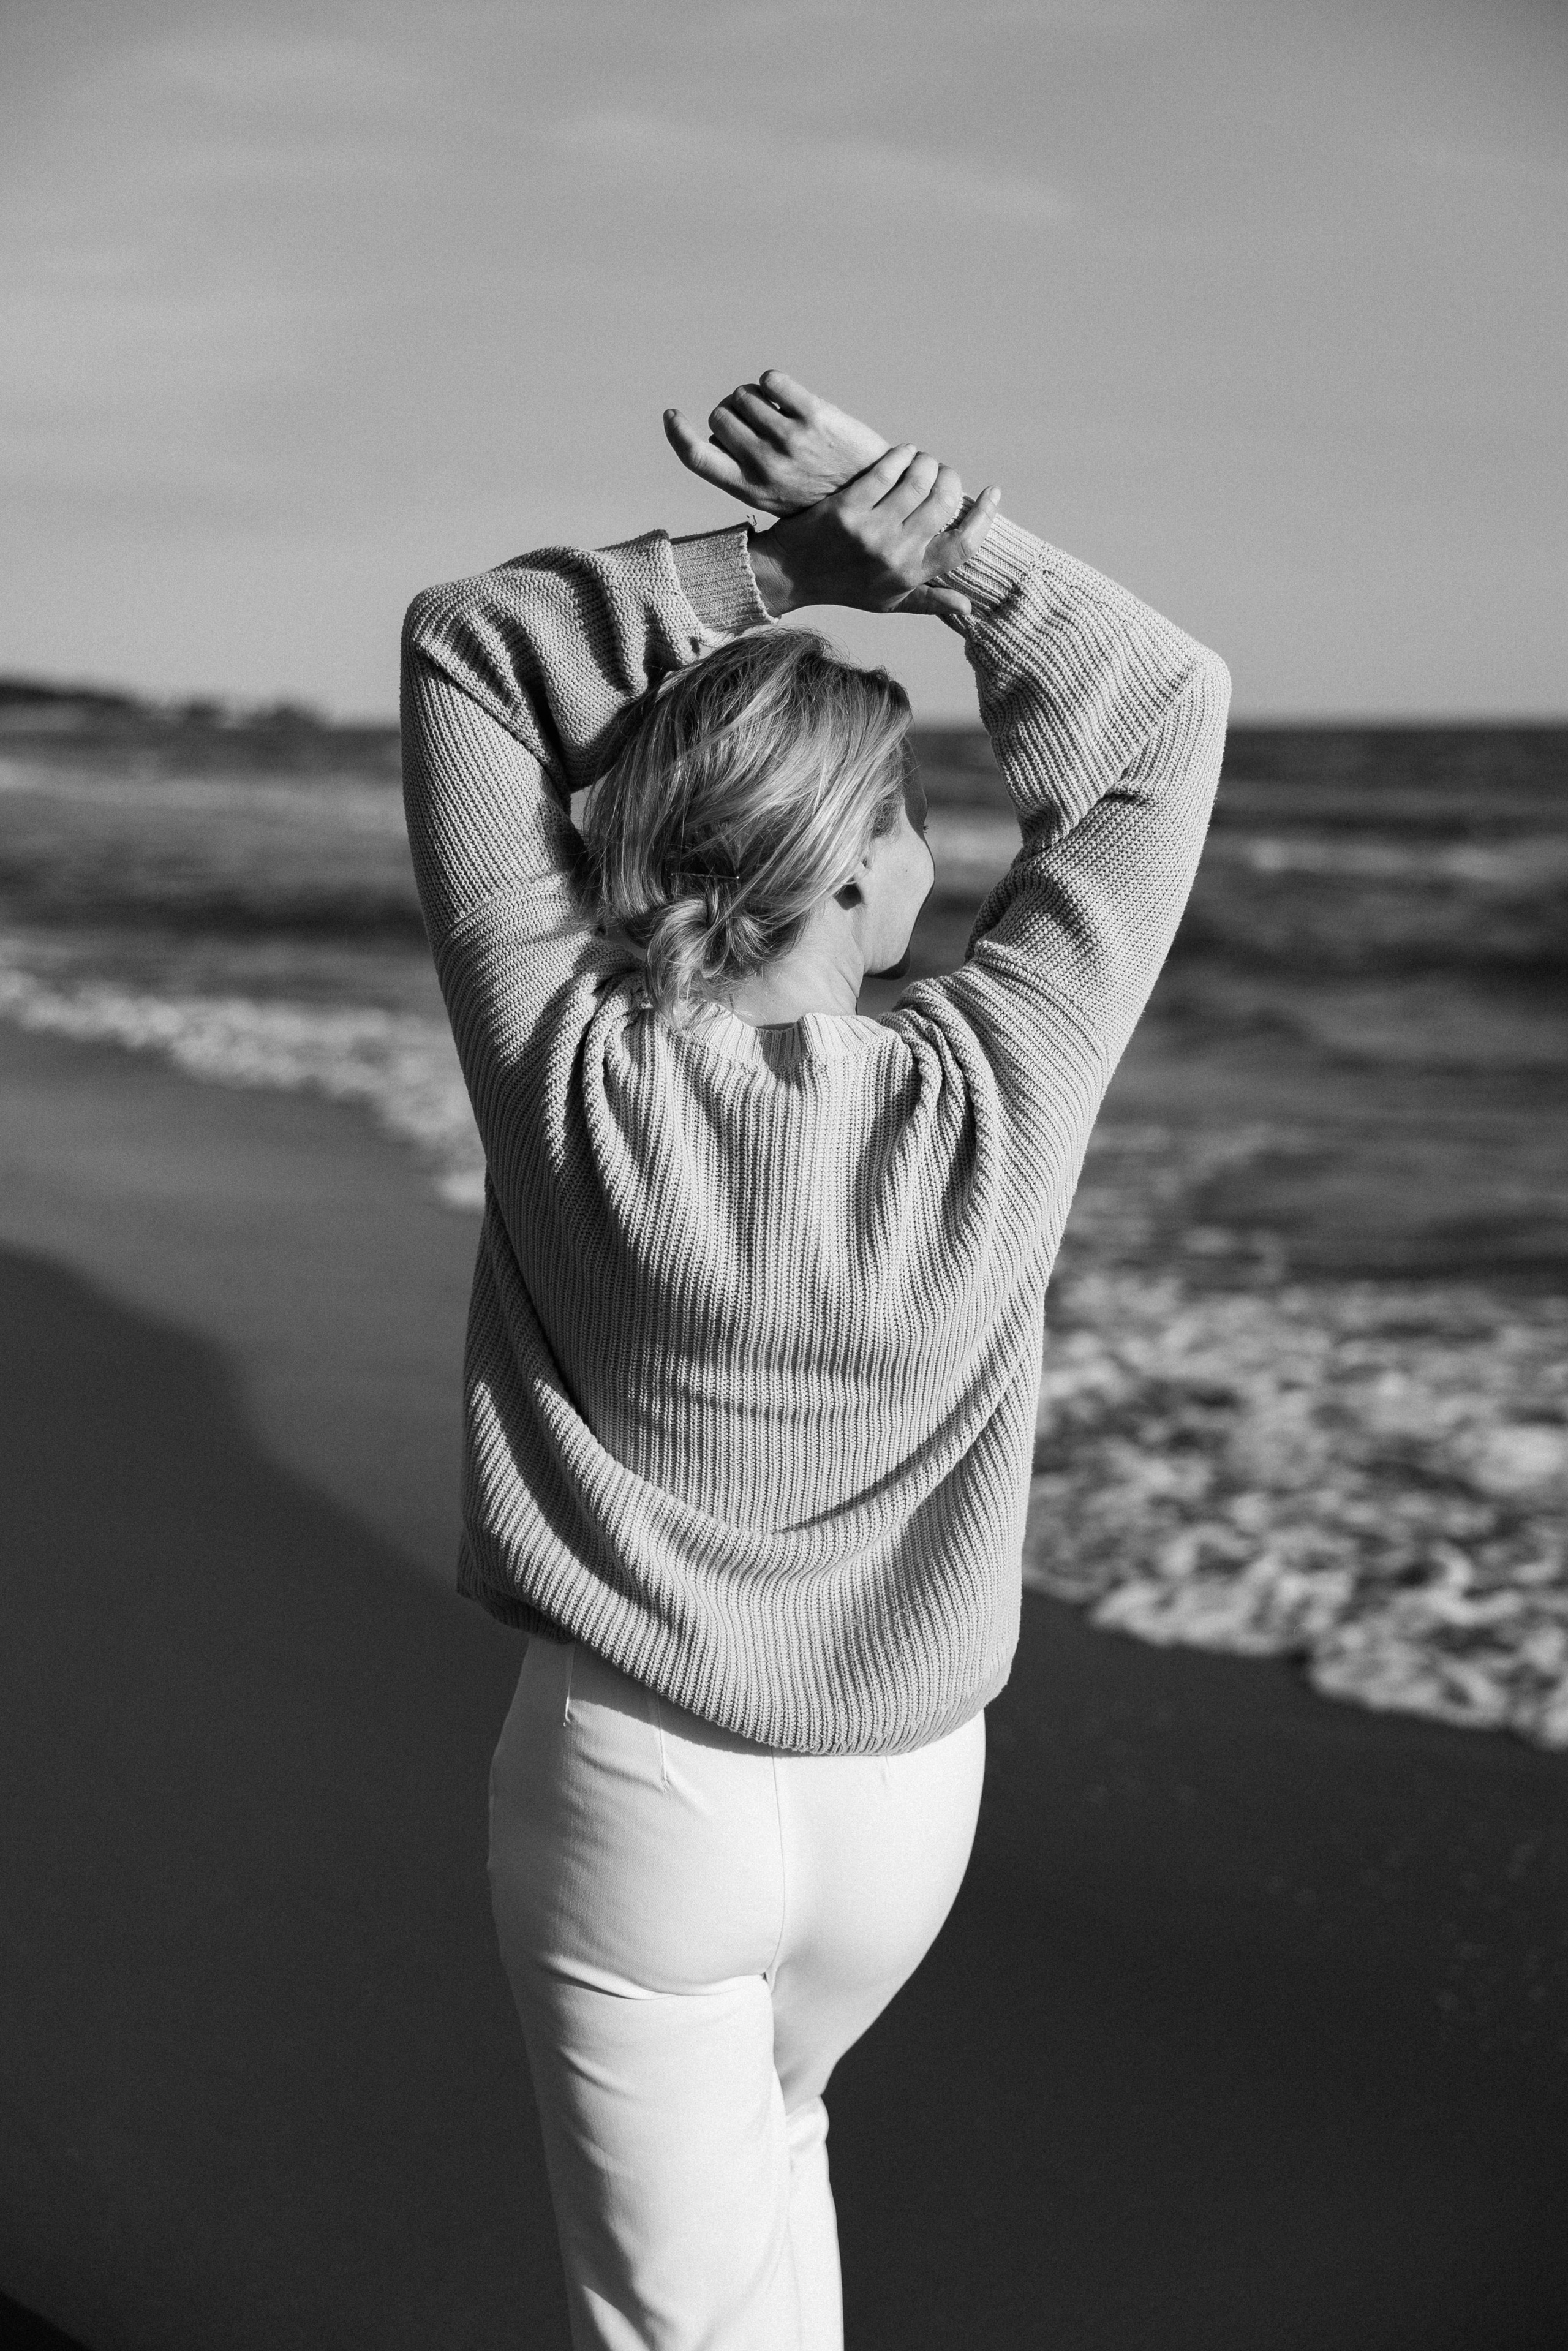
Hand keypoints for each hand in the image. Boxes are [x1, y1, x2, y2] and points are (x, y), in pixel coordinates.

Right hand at [664, 370, 889, 516]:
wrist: (879, 494)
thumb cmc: (823, 496)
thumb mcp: (778, 499)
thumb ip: (745, 472)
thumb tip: (717, 433)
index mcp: (750, 489)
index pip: (697, 458)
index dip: (677, 434)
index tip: (671, 414)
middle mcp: (764, 465)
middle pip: (720, 415)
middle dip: (732, 411)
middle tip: (755, 422)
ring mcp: (789, 440)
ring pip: (745, 395)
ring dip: (754, 396)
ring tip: (775, 410)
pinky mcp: (814, 416)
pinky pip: (771, 380)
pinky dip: (772, 382)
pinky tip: (787, 396)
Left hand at [747, 446, 1000, 629]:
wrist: (790, 574)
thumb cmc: (844, 587)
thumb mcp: (887, 603)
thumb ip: (928, 602)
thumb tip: (968, 607)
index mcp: (911, 575)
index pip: (964, 545)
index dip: (985, 516)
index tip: (992, 493)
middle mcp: (895, 554)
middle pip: (944, 503)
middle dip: (950, 479)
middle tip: (942, 473)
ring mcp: (870, 530)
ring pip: (918, 479)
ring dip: (925, 462)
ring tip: (921, 461)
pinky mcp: (847, 507)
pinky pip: (885, 470)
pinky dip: (900, 455)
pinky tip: (901, 454)